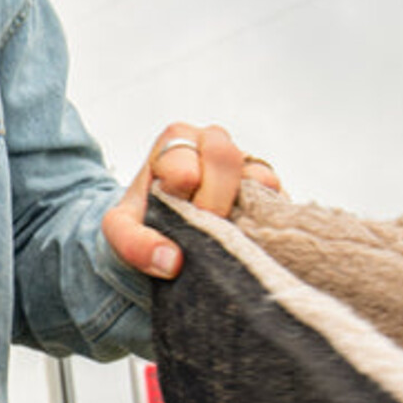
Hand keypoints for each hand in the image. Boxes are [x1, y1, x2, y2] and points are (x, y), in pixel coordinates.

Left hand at [102, 124, 280, 280]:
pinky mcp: (271, 191)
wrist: (166, 231)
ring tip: (224, 230)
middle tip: (205, 224)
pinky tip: (248, 236)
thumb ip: (133, 244)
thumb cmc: (143, 222)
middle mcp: (213, 144)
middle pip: (225, 155)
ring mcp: (246, 165)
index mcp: (175, 141)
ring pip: (260, 176)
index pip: (186, 158)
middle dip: (213, 199)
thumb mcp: (121, 231)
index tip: (177, 213)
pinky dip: (267, 219)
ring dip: (242, 209)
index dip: (184, 189)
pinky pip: (281, 200)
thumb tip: (172, 261)